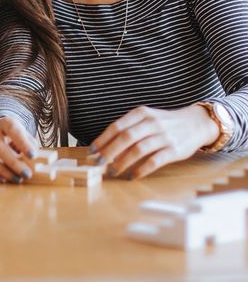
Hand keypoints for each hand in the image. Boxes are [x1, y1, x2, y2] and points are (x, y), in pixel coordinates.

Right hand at [0, 117, 38, 182]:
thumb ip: (32, 150)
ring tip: (18, 179)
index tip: (32, 156)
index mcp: (6, 124)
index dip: (22, 142)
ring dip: (3, 171)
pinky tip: (4, 180)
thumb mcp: (29, 140)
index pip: (12, 129)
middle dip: (13, 162)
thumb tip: (35, 164)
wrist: (6, 137)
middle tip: (27, 174)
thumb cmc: (20, 140)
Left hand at [90, 105, 219, 178]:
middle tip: (98, 163)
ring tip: (113, 171)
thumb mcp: (147, 118)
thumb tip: (107, 146)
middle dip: (109, 151)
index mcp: (141, 113)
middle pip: (125, 137)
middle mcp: (152, 123)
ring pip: (138, 149)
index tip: (92, 150)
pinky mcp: (174, 150)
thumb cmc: (164, 123)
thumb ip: (129, 128)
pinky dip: (141, 169)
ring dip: (123, 162)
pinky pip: (154, 161)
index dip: (103, 139)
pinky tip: (132, 175)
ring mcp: (164, 136)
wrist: (196, 123)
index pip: (117, 126)